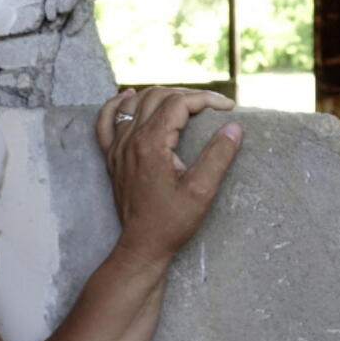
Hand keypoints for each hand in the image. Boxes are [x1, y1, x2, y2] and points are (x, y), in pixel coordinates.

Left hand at [95, 86, 242, 268]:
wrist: (142, 245)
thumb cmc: (171, 222)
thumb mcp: (202, 191)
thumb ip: (218, 156)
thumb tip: (234, 127)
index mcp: (151, 144)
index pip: (179, 103)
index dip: (206, 99)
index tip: (228, 107)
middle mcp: (130, 140)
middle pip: (157, 96)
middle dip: (187, 95)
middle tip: (211, 106)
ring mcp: (117, 147)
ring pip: (133, 103)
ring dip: (159, 95)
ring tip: (184, 102)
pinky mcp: (111, 157)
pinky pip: (105, 121)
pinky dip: (117, 105)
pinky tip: (128, 97)